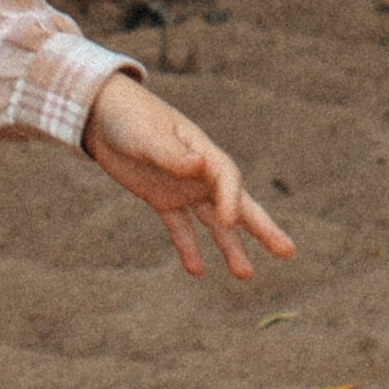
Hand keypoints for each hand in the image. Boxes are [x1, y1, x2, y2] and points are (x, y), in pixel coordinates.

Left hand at [83, 74, 295, 281]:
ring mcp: (183, 188)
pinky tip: (197, 271)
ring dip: (230, 246)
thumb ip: (171, 152)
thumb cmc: (129, 117)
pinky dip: (188, 247)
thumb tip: (199, 164)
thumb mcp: (147, 134)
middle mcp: (200, 173)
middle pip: (238, 204)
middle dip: (262, 228)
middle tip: (288, 251)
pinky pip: (180, 227)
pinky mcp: (161, 199)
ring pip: (214, 222)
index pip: (228, 179)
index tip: (228, 221)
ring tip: (245, 275)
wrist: (101, 114)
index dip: (231, 200)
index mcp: (203, 151)